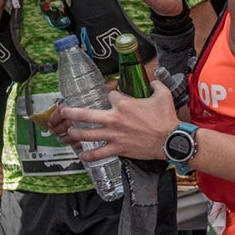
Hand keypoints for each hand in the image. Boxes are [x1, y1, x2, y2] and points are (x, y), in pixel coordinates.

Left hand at [56, 87, 179, 161]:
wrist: (170, 140)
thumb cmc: (166, 118)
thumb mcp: (163, 95)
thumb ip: (156, 84)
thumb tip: (153, 79)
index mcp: (124, 104)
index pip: (109, 94)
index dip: (110, 94)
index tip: (112, 97)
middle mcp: (114, 119)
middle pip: (85, 115)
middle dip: (71, 112)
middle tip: (63, 111)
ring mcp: (114, 135)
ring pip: (87, 134)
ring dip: (75, 133)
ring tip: (69, 133)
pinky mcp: (118, 149)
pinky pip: (98, 153)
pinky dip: (87, 155)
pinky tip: (81, 154)